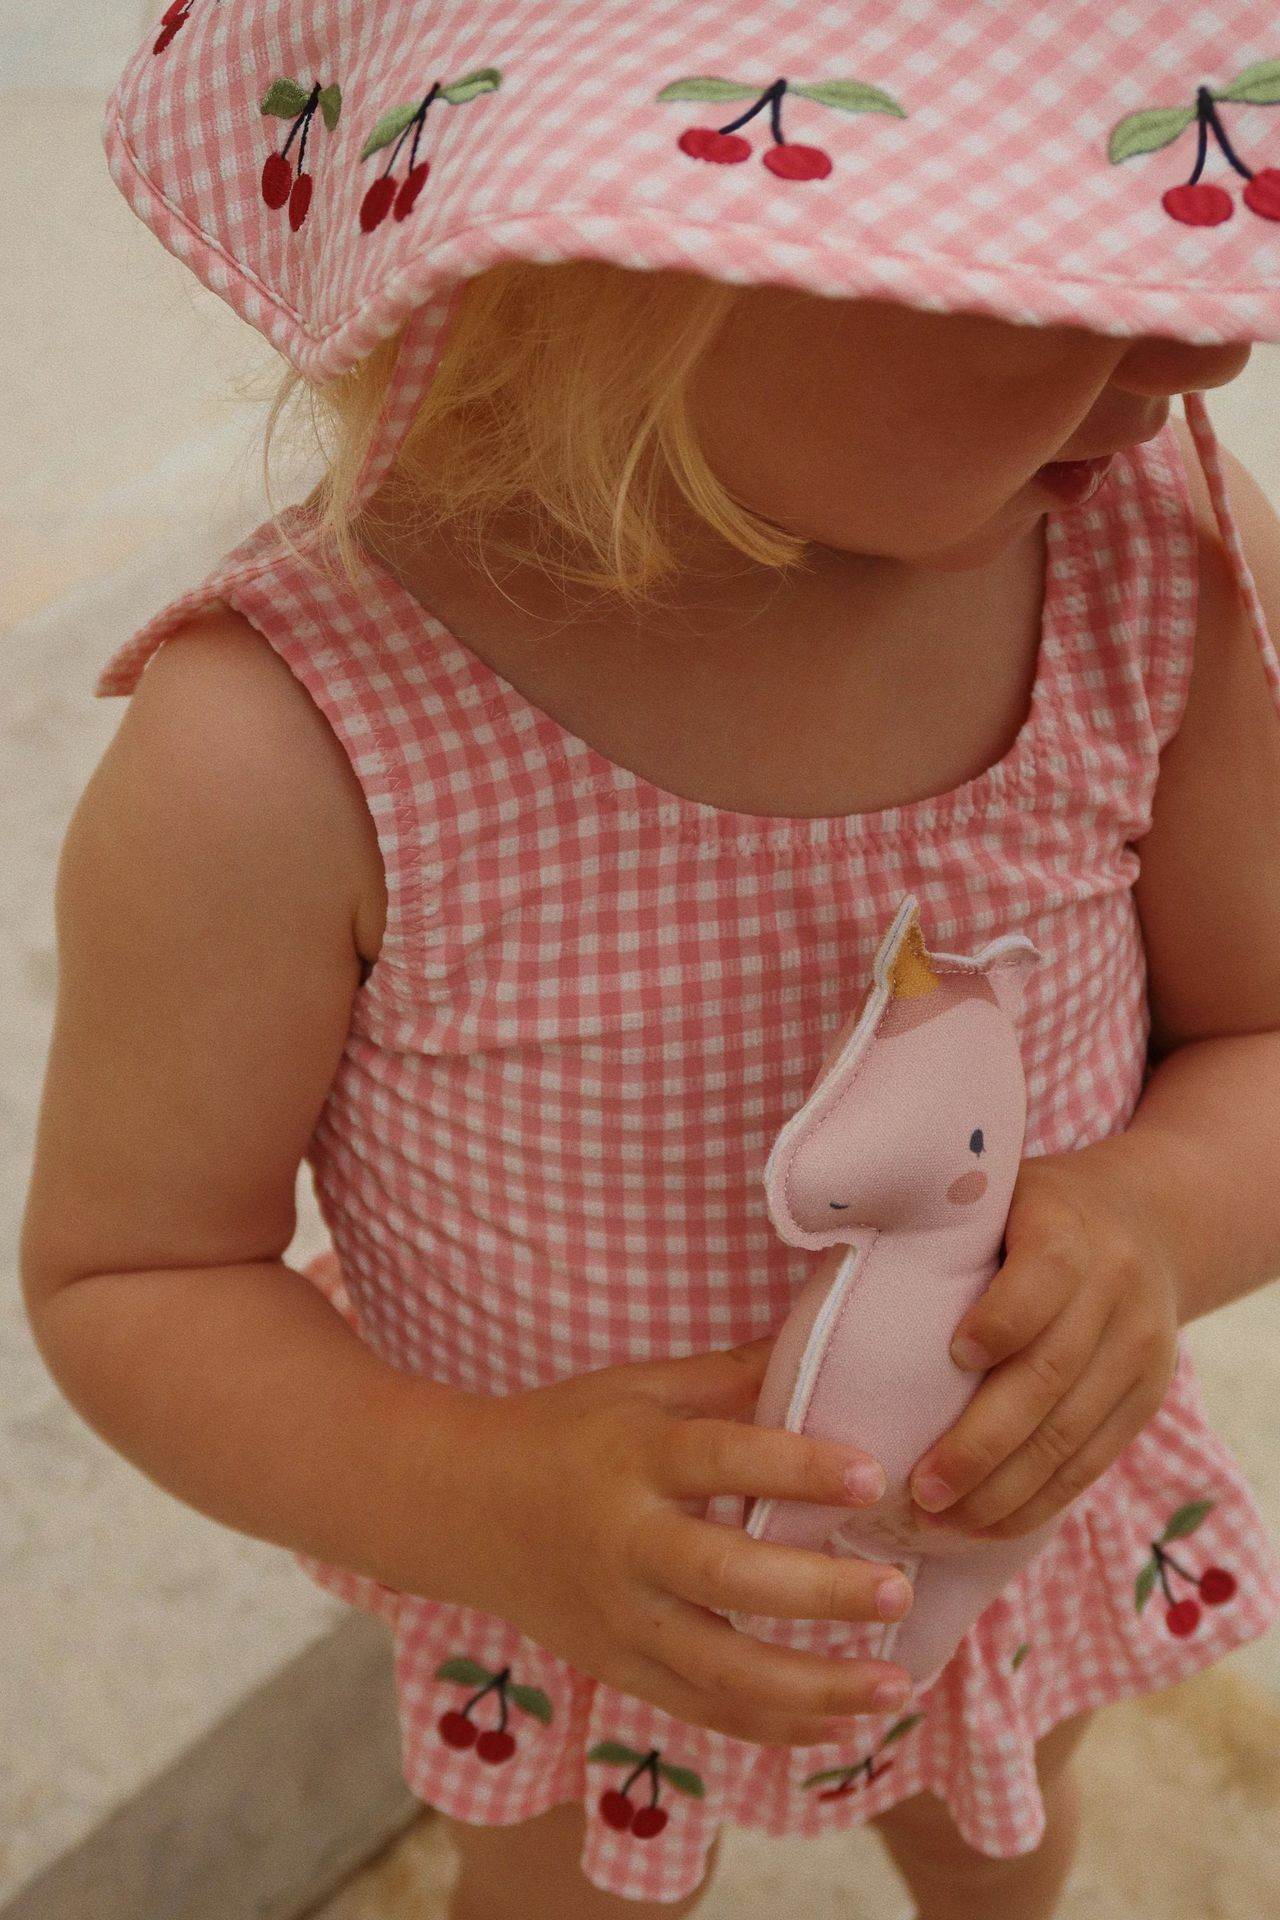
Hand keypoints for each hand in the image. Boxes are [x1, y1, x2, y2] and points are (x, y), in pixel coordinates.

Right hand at [458, 1338, 916, 1745]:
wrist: (459, 1507)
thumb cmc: (564, 1431)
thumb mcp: (637, 1387)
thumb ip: (728, 1376)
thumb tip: (823, 1343)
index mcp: (635, 1458)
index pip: (722, 1461)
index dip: (798, 1466)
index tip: (872, 1474)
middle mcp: (626, 1543)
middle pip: (727, 1579)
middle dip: (819, 1593)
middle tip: (897, 1589)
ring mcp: (620, 1618)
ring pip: (721, 1672)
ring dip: (814, 1687)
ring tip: (895, 1684)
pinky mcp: (617, 1668)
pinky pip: (702, 1711)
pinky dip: (773, 1728)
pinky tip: (840, 1726)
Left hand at [906, 1141, 1181, 1540]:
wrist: (1149, 1223)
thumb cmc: (1029, 1215)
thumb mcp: (994, 1195)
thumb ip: (935, 1230)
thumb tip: (829, 1261)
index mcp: (1066, 1227)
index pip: (1045, 1274)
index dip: (1004, 1318)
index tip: (955, 1355)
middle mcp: (1114, 1286)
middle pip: (1050, 1373)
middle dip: (983, 1441)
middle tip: (921, 1486)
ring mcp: (1139, 1347)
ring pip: (1071, 1433)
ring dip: (1005, 1488)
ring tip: (942, 1519)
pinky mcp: (1147, 1397)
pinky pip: (1092, 1461)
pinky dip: (1038, 1500)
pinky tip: (987, 1524)